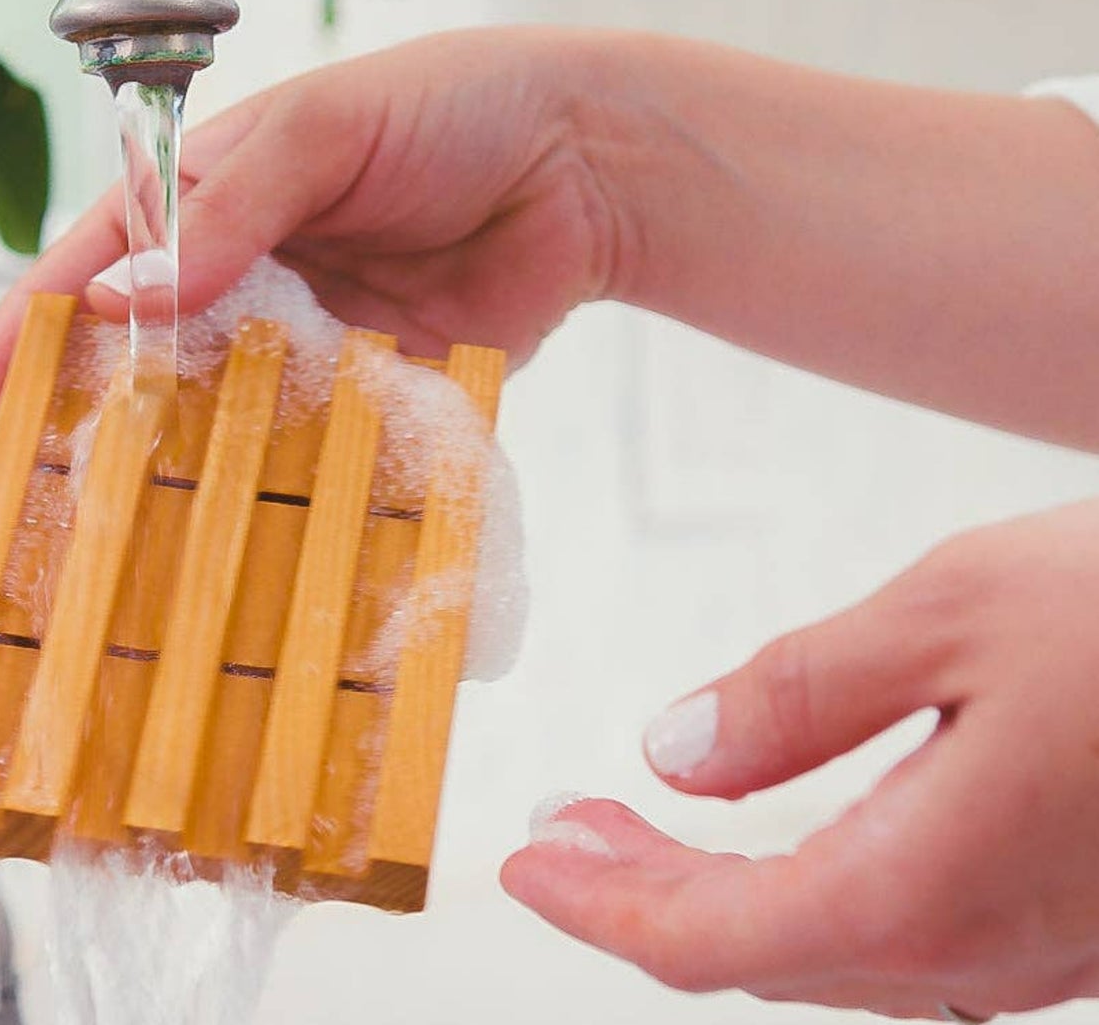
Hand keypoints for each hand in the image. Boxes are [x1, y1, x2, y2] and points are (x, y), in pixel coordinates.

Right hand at [0, 27, 632, 481]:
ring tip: (119, 555)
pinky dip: (279, 488)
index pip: (83, 275)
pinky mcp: (371, 390)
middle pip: (136, 367)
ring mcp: (303, 342)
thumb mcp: (320, 131)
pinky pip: (311, 448)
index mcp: (200, 199)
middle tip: (23, 520)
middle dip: (79, 435)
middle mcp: (238, 278)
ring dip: (175, 478)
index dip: (17, 353)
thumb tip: (126, 300)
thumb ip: (228, 212)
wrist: (581, 161)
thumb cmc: (444, 107)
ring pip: (216, 422)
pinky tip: (244, 540)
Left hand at [502, 500, 1098, 1017]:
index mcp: (926, 889)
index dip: (601, 906)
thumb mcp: (944, 615)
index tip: (525, 860)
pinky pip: (899, 930)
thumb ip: (797, 697)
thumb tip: (675, 758)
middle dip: (638, 895)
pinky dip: (799, 888)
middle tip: (557, 831)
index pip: (711, 939)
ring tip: (629, 823)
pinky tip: (772, 834)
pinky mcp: (1065, 915)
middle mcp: (978, 950)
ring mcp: (1033, 948)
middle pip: (758, 955)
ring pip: (827, 950)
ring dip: (712, 893)